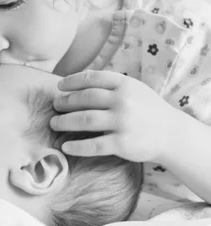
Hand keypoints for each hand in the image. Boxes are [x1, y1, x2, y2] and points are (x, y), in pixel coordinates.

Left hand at [51, 70, 175, 161]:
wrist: (171, 134)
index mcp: (124, 84)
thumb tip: (77, 82)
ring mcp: (123, 122)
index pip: (92, 78)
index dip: (72, 81)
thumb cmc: (147, 110)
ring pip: (85, 120)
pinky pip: (93, 145)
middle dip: (66, 102)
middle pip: (85, 99)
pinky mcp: (122, 143)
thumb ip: (110, 85)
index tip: (59, 87)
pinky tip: (65, 147)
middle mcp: (123, 101)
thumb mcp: (133, 89)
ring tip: (54, 123)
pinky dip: (76, 146)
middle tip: (55, 106)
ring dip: (65, 122)